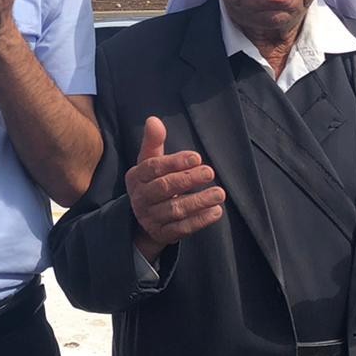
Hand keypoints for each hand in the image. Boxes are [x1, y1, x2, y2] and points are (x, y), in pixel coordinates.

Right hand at [126, 117, 225, 261]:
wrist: (144, 220)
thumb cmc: (152, 182)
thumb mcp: (150, 162)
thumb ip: (153, 142)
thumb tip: (153, 120)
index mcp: (135, 177)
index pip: (153, 168)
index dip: (175, 162)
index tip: (197, 157)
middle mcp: (139, 198)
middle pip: (164, 188)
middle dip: (188, 180)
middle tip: (210, 172)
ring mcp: (149, 218)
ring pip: (175, 210)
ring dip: (198, 201)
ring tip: (219, 193)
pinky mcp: (162, 234)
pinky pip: (182, 229)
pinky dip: (200, 221)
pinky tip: (216, 211)